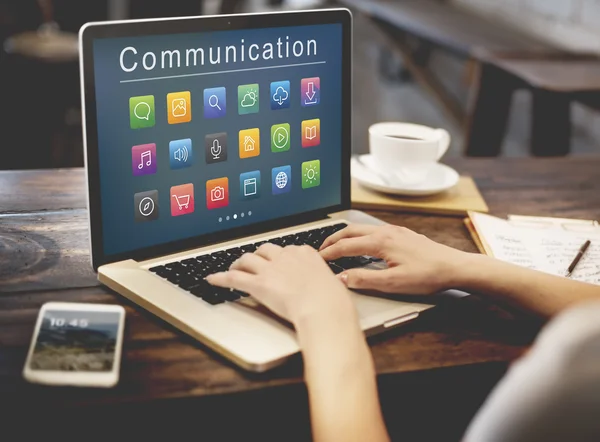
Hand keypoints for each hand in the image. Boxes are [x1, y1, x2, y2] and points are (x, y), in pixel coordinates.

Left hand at [207, 244, 355, 325]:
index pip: (287, 249)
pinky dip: (220, 278)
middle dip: (258, 255)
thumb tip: (325, 287)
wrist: (323, 308)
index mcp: (305, 253)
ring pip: (248, 259)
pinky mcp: (258, 284)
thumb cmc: (332, 300)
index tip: (278, 261)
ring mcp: (271, 269)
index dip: (279, 256)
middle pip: (265, 249)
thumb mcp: (332, 283)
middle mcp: (286, 257)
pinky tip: (212, 279)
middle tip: (254, 262)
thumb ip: (323, 281)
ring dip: (239, 263)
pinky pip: (234, 278)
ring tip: (234, 267)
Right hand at [320, 224, 472, 294]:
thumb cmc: (427, 275)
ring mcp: (395, 231)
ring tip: (336, 245)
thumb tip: (341, 278)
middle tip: (320, 249)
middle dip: (333, 239)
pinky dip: (360, 235)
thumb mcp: (393, 283)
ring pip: (362, 228)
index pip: (346, 246)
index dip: (329, 253)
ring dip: (346, 236)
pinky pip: (374, 230)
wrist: (454, 267)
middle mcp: (386, 232)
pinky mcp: (403, 234)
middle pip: (351, 231)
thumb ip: (364, 279)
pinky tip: (362, 244)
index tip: (318, 259)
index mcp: (381, 242)